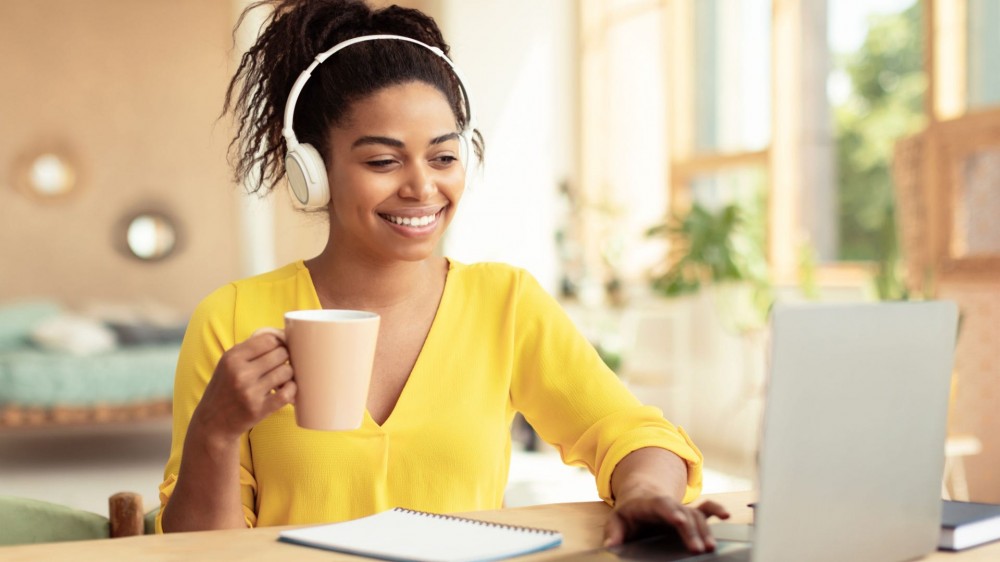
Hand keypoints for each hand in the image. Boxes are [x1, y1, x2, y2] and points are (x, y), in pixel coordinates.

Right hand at [191, 328, 295, 441]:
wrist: (212, 423)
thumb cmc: (225, 388)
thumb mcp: (228, 363)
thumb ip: (250, 348)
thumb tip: (282, 335)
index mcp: (232, 358)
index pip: (269, 340)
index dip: (279, 343)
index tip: (280, 349)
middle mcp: (240, 373)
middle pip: (281, 354)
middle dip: (285, 358)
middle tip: (280, 365)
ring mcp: (250, 392)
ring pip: (286, 371)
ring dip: (288, 374)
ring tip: (281, 378)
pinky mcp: (259, 409)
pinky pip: (287, 392)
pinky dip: (291, 389)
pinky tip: (286, 389)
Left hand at [603, 495, 729, 552]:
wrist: (642, 495)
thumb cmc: (630, 511)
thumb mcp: (617, 519)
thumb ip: (614, 532)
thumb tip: (611, 545)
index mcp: (650, 503)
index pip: (661, 505)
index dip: (671, 511)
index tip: (679, 520)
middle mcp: (670, 504)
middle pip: (684, 514)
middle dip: (691, 531)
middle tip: (697, 548)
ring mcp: (682, 508)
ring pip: (697, 517)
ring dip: (705, 531)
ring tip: (710, 548)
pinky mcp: (691, 514)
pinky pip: (706, 510)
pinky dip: (717, 510)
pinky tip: (727, 516)